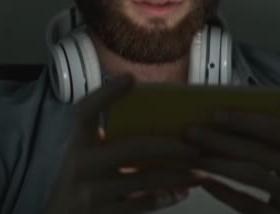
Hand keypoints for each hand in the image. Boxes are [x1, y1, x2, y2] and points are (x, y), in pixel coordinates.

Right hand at [45, 74, 200, 213]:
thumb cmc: (81, 179)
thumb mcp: (86, 155)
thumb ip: (109, 140)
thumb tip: (157, 120)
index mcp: (80, 142)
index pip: (87, 111)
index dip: (106, 93)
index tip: (130, 78)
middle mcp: (84, 164)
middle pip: (134, 147)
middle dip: (169, 146)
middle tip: (194, 146)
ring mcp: (94, 191)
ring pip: (146, 179)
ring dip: (177, 176)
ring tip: (198, 173)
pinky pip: (144, 204)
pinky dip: (167, 198)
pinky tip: (182, 193)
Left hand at [184, 111, 279, 213]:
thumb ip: (278, 137)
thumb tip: (228, 119)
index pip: (276, 128)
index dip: (243, 120)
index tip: (214, 115)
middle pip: (258, 152)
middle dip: (220, 141)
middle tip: (192, 133)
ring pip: (252, 177)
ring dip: (218, 164)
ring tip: (194, 156)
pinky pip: (249, 205)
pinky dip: (225, 192)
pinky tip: (206, 182)